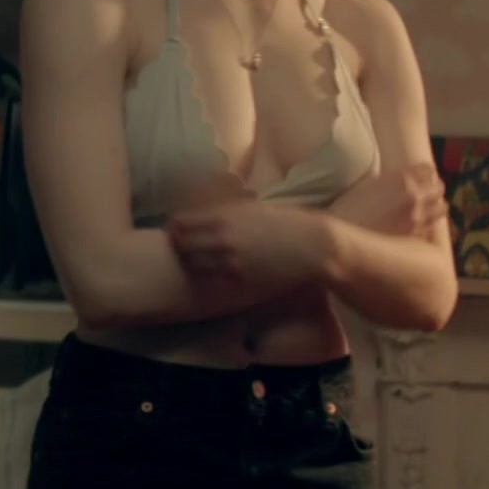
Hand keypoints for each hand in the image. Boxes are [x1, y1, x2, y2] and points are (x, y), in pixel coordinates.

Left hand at [166, 198, 327, 288]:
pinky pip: (213, 281)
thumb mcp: (253, 207)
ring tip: (195, 262)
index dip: (175, 226)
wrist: (313, 247)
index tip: (177, 228)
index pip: (180, 222)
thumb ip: (227, 212)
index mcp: (224, 217)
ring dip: (191, 263)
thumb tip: (205, 213)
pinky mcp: (240, 281)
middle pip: (181, 246)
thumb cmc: (287, 222)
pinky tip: (213, 275)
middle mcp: (222, 239)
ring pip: (193, 266)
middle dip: (178, 246)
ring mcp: (230, 262)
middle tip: (181, 247)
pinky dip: (208, 278)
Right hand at [328, 162, 448, 240]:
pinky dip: (428, 225)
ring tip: (428, 210)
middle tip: (427, 193)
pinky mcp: (415, 236)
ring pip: (442, 208)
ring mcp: (417, 217)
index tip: (422, 178)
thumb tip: (399, 181)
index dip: (425, 173)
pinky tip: (419, 227)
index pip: (427, 169)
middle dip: (433, 189)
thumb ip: (388, 181)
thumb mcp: (367, 185)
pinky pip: (432, 228)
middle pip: (438, 187)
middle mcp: (414, 196)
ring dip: (436, 206)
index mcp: (401, 178)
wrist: (340, 237)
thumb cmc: (347, 210)